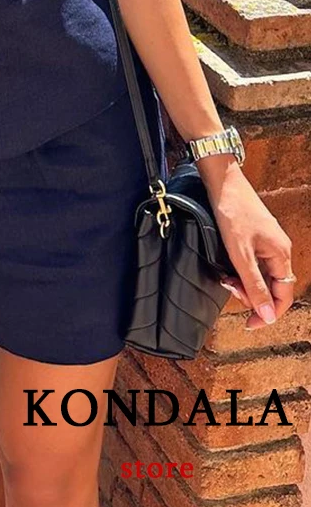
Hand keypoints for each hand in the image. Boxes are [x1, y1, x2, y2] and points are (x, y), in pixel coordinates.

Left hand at [206, 163, 294, 329]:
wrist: (223, 182)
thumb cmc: (233, 213)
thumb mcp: (240, 254)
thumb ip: (254, 285)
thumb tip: (268, 315)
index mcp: (281, 254)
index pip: (283, 295)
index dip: (268, 313)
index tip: (249, 324)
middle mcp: (279, 250)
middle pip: (272, 287)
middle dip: (251, 295)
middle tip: (230, 288)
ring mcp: (268, 243)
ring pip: (261, 275)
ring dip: (244, 283)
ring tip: (226, 278)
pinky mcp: (256, 237)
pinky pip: (253, 263)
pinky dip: (241, 270)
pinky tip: (227, 268)